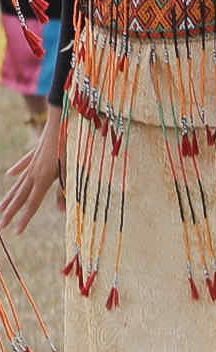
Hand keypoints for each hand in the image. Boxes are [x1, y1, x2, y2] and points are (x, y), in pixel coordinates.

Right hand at [0, 108, 61, 234]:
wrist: (63, 120)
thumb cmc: (71, 145)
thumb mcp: (72, 169)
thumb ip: (65, 191)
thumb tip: (61, 211)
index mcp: (44, 178)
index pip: (32, 203)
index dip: (24, 219)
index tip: (16, 232)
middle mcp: (35, 172)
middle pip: (20, 196)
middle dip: (10, 212)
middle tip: (0, 225)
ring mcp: (34, 161)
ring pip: (19, 183)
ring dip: (9, 196)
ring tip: (0, 207)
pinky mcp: (36, 152)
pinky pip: (24, 163)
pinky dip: (17, 169)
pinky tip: (9, 175)